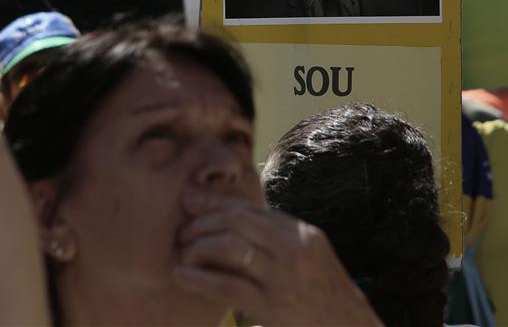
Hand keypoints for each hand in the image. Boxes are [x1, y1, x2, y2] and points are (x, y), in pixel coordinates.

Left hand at [175, 190, 382, 326]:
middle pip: (238, 220)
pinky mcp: (272, 306)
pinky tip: (182, 275)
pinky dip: (200, 278)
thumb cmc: (325, 296)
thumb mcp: (310, 258)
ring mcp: (284, 277)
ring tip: (184, 253)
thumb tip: (232, 222)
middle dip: (204, 222)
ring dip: (199, 247)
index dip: (217, 202)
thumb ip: (279, 239)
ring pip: (230, 247)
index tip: (191, 200)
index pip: (252, 208)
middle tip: (183, 232)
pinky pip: (228, 286)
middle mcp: (295, 248)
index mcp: (302, 233)